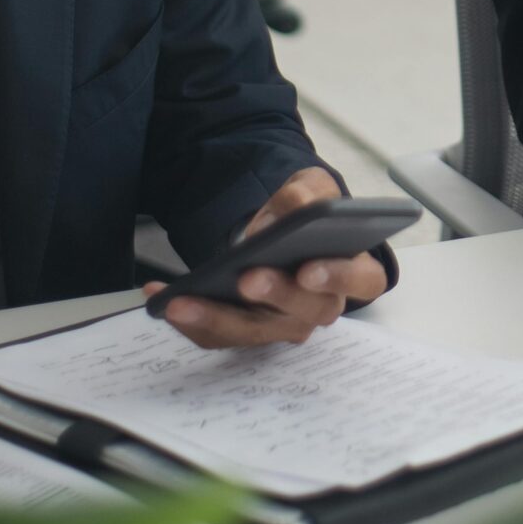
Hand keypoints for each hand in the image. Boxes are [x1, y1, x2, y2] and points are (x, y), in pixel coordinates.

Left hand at [146, 167, 390, 347]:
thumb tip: (296, 209)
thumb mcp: (312, 188)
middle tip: (248, 278)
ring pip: (253, 331)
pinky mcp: (247, 331)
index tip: (309, 268)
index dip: (338, 278)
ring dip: (215, 318)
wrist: (278, 233)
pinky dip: (188, 318)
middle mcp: (320, 306)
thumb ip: (310, 192)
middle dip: (273, 296)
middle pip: (304, 313)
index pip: (361, 282)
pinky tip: (161, 295)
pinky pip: (217, 334)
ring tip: (181, 300)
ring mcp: (282, 324)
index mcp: (353, 270)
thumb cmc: (305, 213)